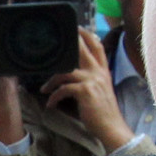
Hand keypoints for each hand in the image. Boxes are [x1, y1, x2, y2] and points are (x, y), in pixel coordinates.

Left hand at [39, 27, 135, 150]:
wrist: (111, 127)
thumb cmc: (103, 111)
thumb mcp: (101, 90)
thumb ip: (92, 79)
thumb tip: (75, 74)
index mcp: (103, 71)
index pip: (97, 46)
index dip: (87, 35)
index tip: (77, 28)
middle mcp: (98, 72)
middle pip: (82, 50)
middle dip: (68, 43)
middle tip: (52, 41)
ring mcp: (92, 81)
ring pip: (66, 71)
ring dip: (52, 80)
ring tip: (44, 89)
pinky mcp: (85, 91)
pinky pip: (63, 88)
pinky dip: (54, 96)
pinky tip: (51, 104)